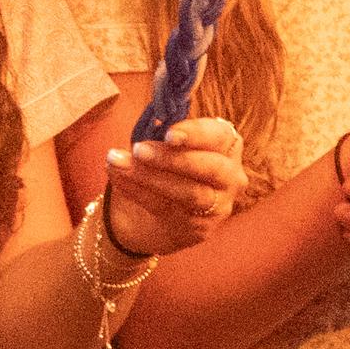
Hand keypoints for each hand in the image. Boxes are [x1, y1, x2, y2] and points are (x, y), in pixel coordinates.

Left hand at [101, 117, 250, 258]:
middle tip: (138, 149)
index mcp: (228, 146)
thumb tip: (151, 121)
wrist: (159, 214)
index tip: (168, 133)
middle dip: (172, 158)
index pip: (219, 136)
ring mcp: (219, 205)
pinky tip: (117, 177)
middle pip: (210, 167)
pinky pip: (167, 208)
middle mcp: (232, 176)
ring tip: (117, 163)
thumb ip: (164, 135)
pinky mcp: (200, 227)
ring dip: (151, 177)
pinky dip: (138, 192)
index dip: (196, 133)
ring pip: (190, 192)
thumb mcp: (168, 145)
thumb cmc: (167, 167)